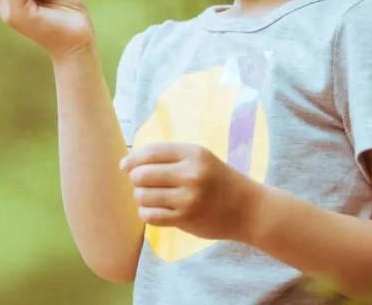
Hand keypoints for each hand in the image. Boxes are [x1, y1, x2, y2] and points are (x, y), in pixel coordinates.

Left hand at [119, 142, 263, 243]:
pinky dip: (147, 213)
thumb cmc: (217, 180)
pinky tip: (154, 210)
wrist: (247, 208)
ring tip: (150, 197)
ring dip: (141, 197)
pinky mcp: (186, 219)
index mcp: (193, 153)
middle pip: (142, 174)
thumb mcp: (199, 159)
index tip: (124, 165)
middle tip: (141, 183)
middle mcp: (190, 174)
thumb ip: (168, 157)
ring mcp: (188, 198)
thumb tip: (128, 163)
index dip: (132, 158)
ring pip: (143, 196)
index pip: (150, 152)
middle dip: (136, 179)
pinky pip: (150, 216)